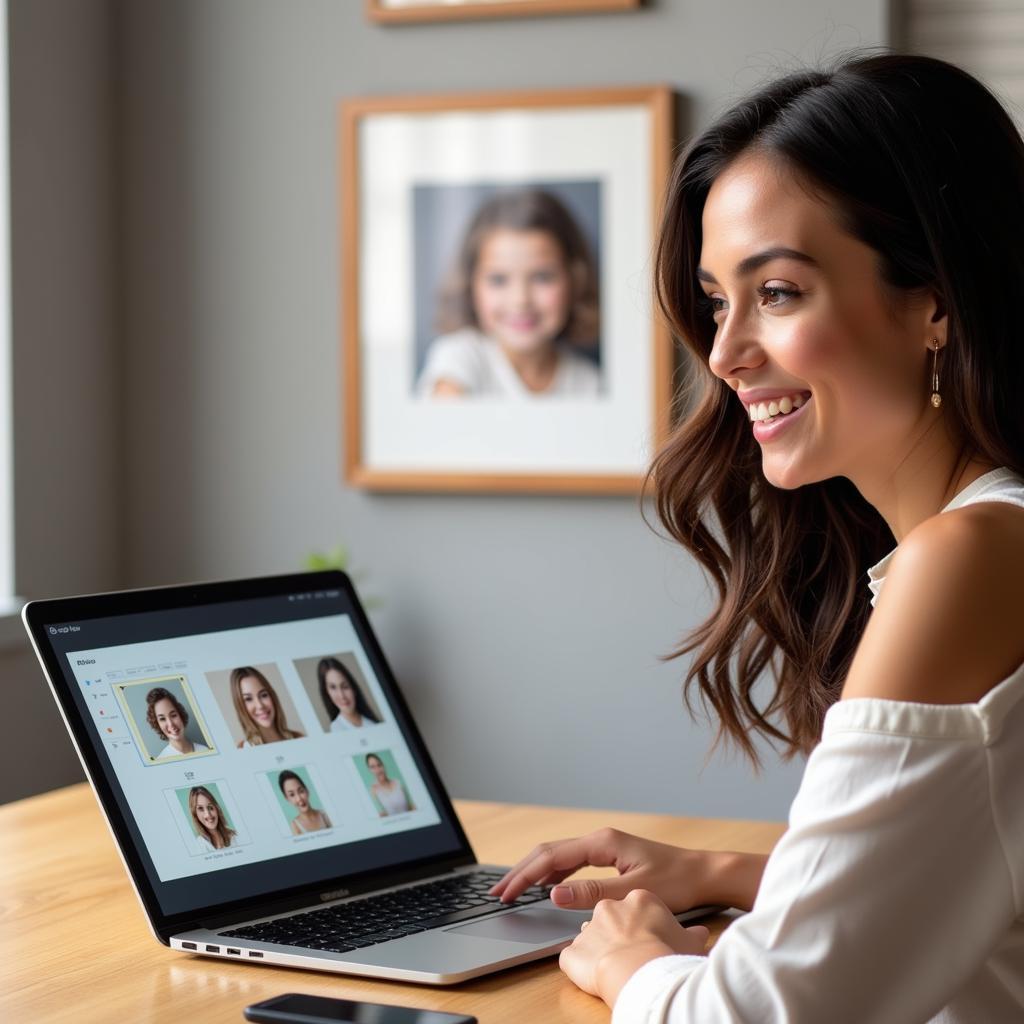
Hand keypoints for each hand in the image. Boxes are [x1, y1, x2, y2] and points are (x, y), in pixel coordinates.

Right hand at [490, 827, 718, 910]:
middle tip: (497, 892)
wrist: (703, 874)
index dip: (525, 876)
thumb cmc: (676, 882)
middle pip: (549, 852)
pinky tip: (545, 885)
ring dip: (534, 871)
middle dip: (521, 872)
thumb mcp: (633, 891)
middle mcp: (600, 839)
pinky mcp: (610, 855)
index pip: (551, 858)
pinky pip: (572, 861)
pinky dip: (552, 873)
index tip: (506, 893)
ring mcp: (605, 846)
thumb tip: (552, 894)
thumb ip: (592, 893)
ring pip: (558, 855)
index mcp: (602, 842)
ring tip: (512, 889)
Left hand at [559, 889, 708, 1006]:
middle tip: (633, 955)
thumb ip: (692, 934)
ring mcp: (588, 928)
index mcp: (638, 899)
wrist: (641, 971)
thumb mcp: (688, 941)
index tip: (649, 940)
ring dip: (600, 951)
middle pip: (611, 919)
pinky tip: (595, 978)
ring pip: (591, 938)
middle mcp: (609, 907)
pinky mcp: (572, 952)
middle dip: (618, 936)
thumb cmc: (666, 954)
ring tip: (616, 968)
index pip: (636, 909)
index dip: (643, 927)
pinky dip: (581, 969)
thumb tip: (700, 934)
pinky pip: (572, 959)